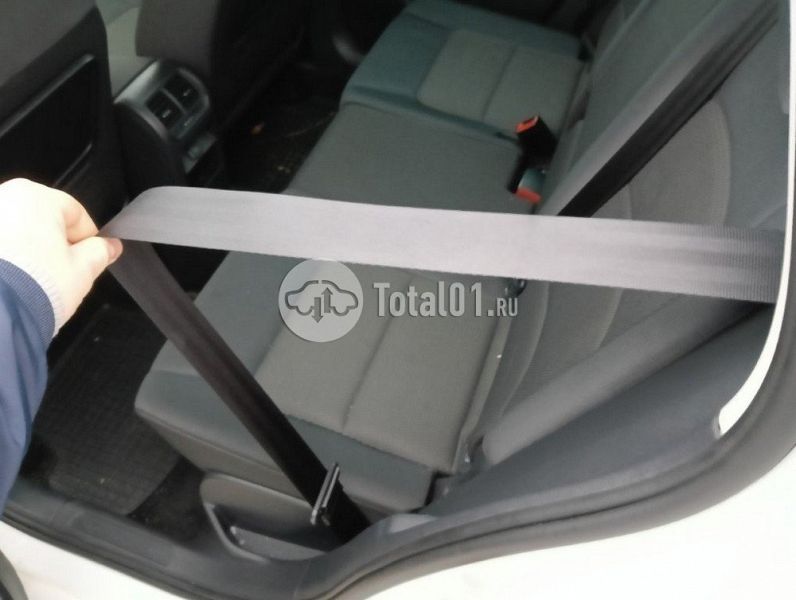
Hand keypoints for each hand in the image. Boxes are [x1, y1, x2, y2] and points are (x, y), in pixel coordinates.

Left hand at [0, 179, 122, 332]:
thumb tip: (109, 247)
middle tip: (63, 274)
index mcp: (36, 197)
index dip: (88, 240)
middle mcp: (4, 198)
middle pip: (45, 221)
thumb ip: (101, 252)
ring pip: (19, 233)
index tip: (91, 259)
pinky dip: (8, 260)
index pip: (76, 214)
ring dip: (30, 253)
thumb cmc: (32, 287)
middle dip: (56, 246)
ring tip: (36, 282)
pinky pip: (1, 246)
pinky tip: (14, 281)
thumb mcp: (83, 270)